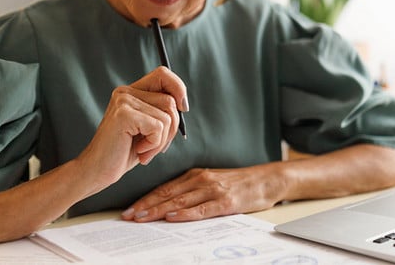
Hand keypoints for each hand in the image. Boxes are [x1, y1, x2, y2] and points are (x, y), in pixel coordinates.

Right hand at [76, 66, 187, 188]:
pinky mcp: (124, 115)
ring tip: (144, 150)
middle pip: (170, 100)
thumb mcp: (147, 128)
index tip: (183, 109)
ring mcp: (124, 101)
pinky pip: (158, 127)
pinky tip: (139, 151)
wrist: (97, 170)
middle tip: (154, 146)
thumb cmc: (123, 152)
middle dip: (171, 129)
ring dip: (161, 140)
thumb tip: (183, 104)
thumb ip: (162, 111)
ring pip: (167, 116)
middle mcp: (125, 92)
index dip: (179, 88)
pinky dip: (154, 145)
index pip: (163, 74)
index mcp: (131, 91)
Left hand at [121, 165, 283, 221]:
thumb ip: (191, 190)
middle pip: (167, 195)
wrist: (267, 180)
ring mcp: (213, 190)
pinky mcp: (226, 202)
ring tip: (142, 218)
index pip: (164, 188)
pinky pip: (202, 209)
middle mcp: (201, 180)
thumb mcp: (211, 181)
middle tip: (127, 216)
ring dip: (158, 211)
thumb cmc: (238, 184)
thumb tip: (167, 207)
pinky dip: (186, 214)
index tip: (128, 210)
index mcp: (195, 175)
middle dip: (145, 206)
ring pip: (180, 202)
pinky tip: (173, 218)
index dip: (144, 199)